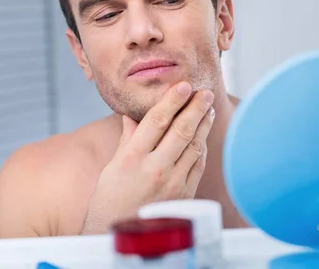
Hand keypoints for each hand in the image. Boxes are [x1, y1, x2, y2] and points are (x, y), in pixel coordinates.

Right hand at [80, 82, 214, 233]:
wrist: (120, 233)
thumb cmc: (110, 199)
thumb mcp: (113, 165)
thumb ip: (127, 139)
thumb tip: (133, 115)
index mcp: (131, 158)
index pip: (156, 121)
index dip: (171, 100)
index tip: (183, 85)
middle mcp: (154, 169)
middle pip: (180, 130)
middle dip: (195, 107)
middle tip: (204, 92)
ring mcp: (172, 183)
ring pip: (193, 146)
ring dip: (203, 125)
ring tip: (208, 109)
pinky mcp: (184, 195)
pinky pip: (198, 165)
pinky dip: (201, 147)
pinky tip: (203, 135)